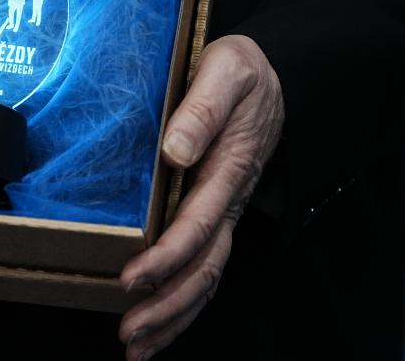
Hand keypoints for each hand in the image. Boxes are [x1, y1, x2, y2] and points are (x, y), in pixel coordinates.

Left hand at [118, 35, 283, 359]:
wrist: (275, 74)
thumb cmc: (245, 72)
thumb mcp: (225, 71)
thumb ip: (202, 109)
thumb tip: (174, 151)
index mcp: (229, 170)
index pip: (198, 227)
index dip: (166, 257)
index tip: (132, 279)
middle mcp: (229, 201)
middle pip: (204, 269)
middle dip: (168, 306)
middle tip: (129, 333)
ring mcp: (226, 211)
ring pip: (206, 277)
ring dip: (174, 316)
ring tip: (137, 346)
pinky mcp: (216, 212)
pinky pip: (204, 264)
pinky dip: (183, 299)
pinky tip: (158, 322)